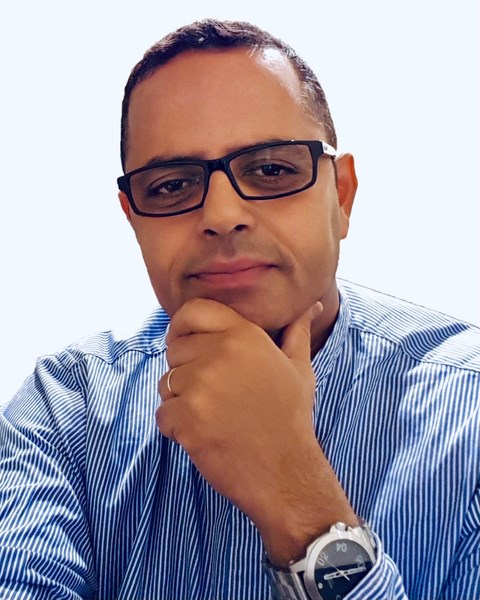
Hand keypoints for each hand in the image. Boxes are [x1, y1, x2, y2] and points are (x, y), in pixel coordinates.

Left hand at [157, 298, 356, 565]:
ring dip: (181, 401)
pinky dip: (177, 428)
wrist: (287, 472)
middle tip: (215, 396)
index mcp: (244, 335)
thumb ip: (297, 331)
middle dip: (186, 372)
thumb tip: (312, 304)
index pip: (192, 311)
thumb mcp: (300, 367)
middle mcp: (220, 353)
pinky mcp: (187, 418)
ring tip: (213, 417)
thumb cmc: (290, 418)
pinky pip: (162, 414)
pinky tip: (205, 436)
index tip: (187, 344)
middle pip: (175, 350)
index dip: (182, 327)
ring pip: (165, 383)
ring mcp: (201, 386)